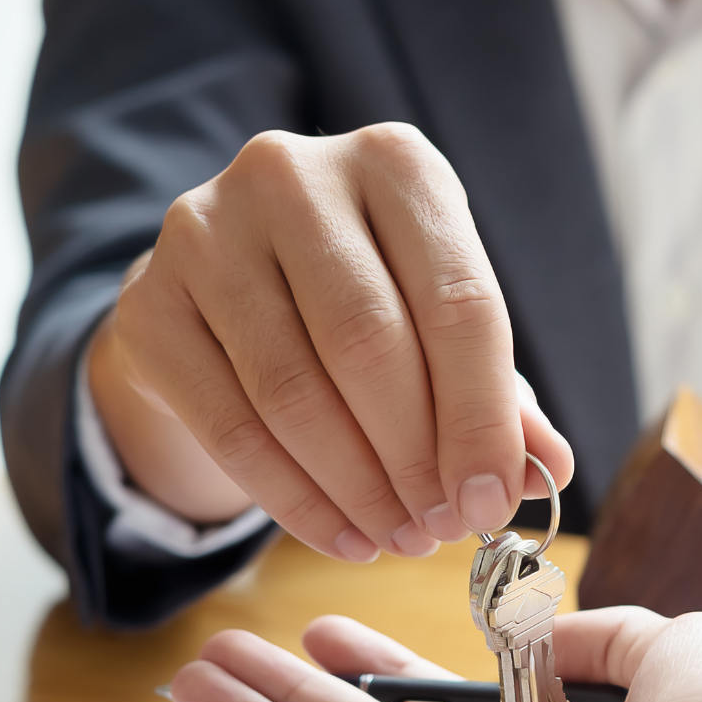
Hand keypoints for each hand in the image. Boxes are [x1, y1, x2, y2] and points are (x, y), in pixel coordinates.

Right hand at [87, 124, 573, 558]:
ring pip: (294, 392)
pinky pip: (231, 427)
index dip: (481, 419)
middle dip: (416, 459)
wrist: (231, 288)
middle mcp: (295, 175)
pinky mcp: (150, 301)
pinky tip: (343, 536)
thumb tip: (550, 469)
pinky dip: (295, 500)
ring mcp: (206, 231)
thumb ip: (502, 394)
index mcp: (396, 164)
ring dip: (358, 489)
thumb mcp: (444, 329)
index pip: (458, 303)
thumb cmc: (368, 303)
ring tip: (399, 538)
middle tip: (441, 528)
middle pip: (369, 345)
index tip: (492, 503)